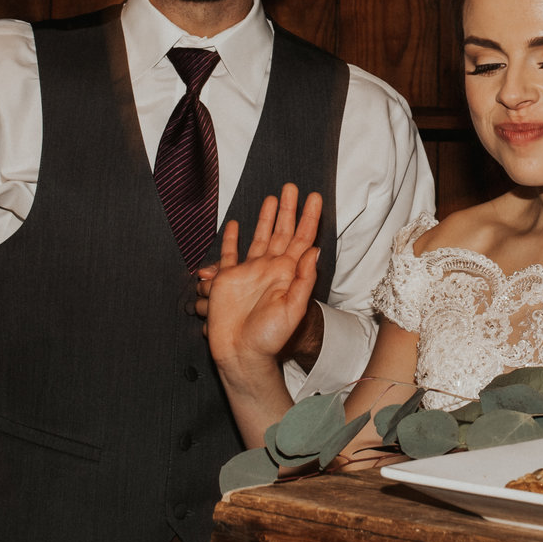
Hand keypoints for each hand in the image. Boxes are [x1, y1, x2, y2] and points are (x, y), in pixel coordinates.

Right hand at [202, 184, 322, 370]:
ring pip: (260, 237)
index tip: (314, 198)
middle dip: (288, 210)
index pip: (302, 240)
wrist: (241, 354)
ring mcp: (249, 273)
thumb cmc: (269, 338)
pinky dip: (232, 238)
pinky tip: (234, 224)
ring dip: (266, 218)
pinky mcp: (228, 279)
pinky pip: (230, 254)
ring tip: (272, 197)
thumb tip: (315, 251)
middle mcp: (270, 269)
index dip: (308, 219)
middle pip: (282, 232)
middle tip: (292, 186)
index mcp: (287, 274)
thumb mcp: (292, 310)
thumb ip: (303, 281)